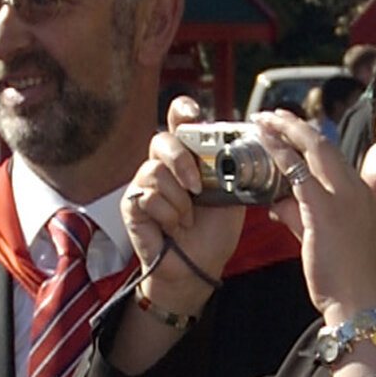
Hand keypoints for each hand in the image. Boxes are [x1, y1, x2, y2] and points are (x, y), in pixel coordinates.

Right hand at [118, 101, 251, 321]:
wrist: (200, 266)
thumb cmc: (214, 231)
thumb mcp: (232, 194)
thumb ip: (232, 168)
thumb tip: (244, 144)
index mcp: (189, 155)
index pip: (179, 120)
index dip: (182, 110)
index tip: (191, 113)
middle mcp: (163, 163)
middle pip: (162, 140)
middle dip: (182, 160)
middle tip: (198, 187)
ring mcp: (144, 182)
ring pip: (156, 171)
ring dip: (179, 201)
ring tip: (187, 219)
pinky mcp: (131, 203)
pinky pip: (147, 196)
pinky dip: (167, 215)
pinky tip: (172, 227)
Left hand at [248, 111, 375, 329]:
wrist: (357, 300)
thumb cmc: (342, 276)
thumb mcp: (320, 239)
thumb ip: (299, 215)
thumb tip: (277, 203)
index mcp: (357, 195)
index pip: (332, 156)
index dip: (309, 139)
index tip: (290, 129)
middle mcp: (353, 189)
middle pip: (323, 144)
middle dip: (295, 125)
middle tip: (272, 115)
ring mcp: (341, 197)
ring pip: (312, 149)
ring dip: (284, 130)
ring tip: (263, 120)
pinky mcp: (323, 209)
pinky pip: (297, 170)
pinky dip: (278, 151)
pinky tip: (263, 141)